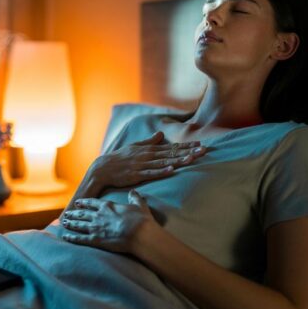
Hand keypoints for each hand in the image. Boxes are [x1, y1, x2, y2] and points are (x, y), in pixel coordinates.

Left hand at [61, 190, 156, 253]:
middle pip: (82, 214)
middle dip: (74, 214)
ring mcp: (96, 228)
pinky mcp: (96, 240)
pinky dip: (72, 238)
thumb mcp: (139, 205)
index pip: (92, 203)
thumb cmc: (141, 220)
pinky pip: (80, 239)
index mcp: (107, 206)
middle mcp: (98, 215)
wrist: (139, 233)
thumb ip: (134, 198)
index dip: (84, 203)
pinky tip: (65, 237)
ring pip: (79, 225)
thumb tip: (134, 192)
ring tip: (64, 222)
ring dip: (71, 223)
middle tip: (67, 213)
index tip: (78, 203)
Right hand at [88, 131, 206, 190]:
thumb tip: (160, 134)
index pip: (171, 146)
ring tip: (191, 159)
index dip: (186, 145)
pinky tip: (171, 170)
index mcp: (149, 149)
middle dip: (188, 151)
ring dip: (178, 160)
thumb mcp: (135, 146)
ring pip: (164, 162)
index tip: (200, 144)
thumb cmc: (120, 158)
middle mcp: (147, 155)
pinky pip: (151, 173)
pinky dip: (161, 171)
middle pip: (171, 153)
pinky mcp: (137, 174)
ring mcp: (142, 165)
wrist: (103, 168)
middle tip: (204, 150)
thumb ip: (149, 141)